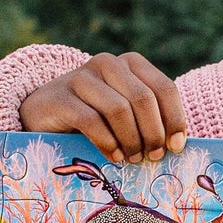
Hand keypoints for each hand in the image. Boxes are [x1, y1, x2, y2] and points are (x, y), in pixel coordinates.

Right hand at [18, 51, 185, 162]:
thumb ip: (150, 120)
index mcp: (131, 64)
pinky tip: (113, 156)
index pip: (164, 88)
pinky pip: (91, 121)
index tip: (177, 147)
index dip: (175, 119)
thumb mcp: (127, 114)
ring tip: (132, 159)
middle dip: (153, 133)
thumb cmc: (96, 119)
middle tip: (154, 157)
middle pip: (143, 99)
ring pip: (119, 109)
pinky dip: (107, 143)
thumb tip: (178, 145)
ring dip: (131, 140)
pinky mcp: (60, 96)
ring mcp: (81, 76)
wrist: (44, 115)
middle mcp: (107, 63)